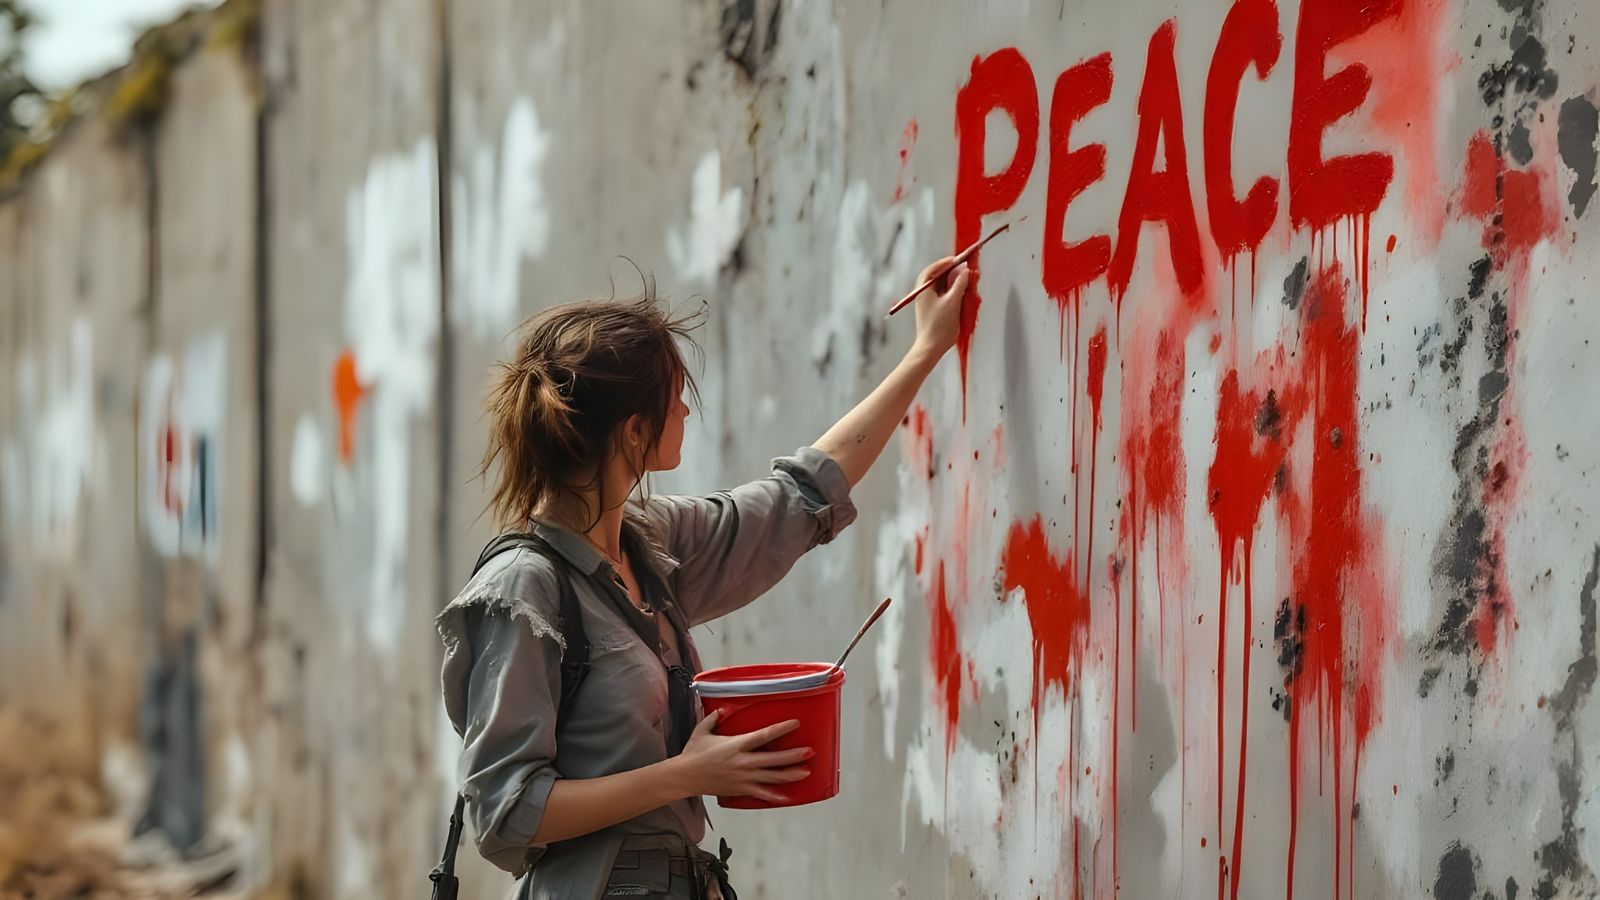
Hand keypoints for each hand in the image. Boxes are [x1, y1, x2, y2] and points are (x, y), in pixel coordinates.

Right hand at [671, 711, 811, 802]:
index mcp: (736, 745)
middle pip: (774, 759)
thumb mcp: (703, 730)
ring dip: (790, 774)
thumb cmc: (694, 753)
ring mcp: (743, 778)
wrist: (685, 777)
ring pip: (772, 777)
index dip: (781, 729)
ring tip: (806, 772)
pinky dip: (775, 797)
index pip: (763, 735)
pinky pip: (761, 794)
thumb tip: (723, 708)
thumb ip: (714, 718)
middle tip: (809, 751)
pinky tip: (788, 798)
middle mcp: (743, 762)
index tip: (795, 724)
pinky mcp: (740, 790)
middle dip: (793, 755)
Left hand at [910, 256, 970, 358]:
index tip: (959, 259)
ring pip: (944, 286)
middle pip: (939, 276)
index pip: (934, 268)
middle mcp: (924, 293)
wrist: (931, 348)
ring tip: (968, 281)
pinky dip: (955, 292)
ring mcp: (929, 301)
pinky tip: (964, 293)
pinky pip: (946, 295)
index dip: (947, 262)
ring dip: (956, 282)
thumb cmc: (938, 326)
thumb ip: (959, 284)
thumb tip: (965, 272)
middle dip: (954, 272)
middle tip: (966, 269)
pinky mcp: (935, 309)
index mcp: (923, 288)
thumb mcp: (952, 302)